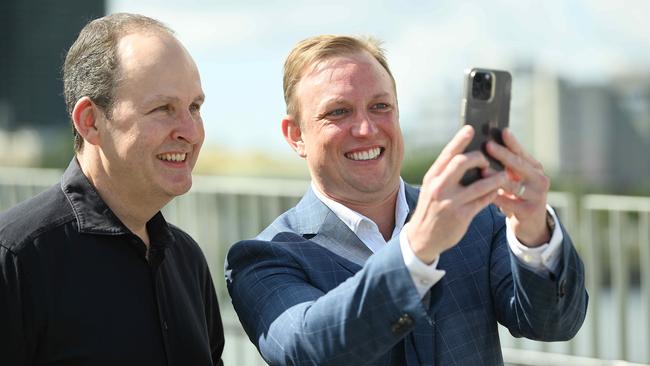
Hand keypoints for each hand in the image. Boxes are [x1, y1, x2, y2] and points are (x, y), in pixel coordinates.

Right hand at [407, 125, 505, 263]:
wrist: (421, 238)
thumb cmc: (431, 208)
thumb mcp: (431, 188)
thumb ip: (445, 173)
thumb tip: (466, 157)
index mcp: (432, 177)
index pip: (447, 154)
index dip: (460, 140)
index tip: (471, 129)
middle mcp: (439, 187)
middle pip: (462, 163)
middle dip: (479, 158)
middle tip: (486, 160)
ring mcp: (451, 202)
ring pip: (479, 184)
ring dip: (495, 178)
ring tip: (503, 175)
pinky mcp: (461, 216)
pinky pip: (483, 201)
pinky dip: (491, 195)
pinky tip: (496, 192)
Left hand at [486, 128, 550, 245]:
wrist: (531, 224)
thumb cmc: (518, 196)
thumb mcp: (517, 179)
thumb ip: (507, 166)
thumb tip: (487, 145)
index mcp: (536, 168)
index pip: (522, 152)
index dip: (512, 142)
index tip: (502, 131)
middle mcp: (540, 179)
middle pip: (519, 165)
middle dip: (502, 154)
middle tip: (487, 145)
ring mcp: (537, 196)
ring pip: (513, 184)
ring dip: (496, 177)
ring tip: (482, 170)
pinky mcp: (529, 211)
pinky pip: (508, 203)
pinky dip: (495, 197)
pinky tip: (483, 193)